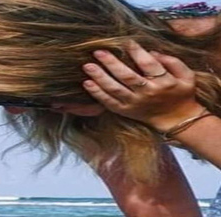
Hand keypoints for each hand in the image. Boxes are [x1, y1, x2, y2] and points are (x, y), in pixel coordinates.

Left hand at [82, 41, 203, 131]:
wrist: (176, 119)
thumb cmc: (181, 93)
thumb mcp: (186, 75)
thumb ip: (172, 61)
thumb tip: (152, 52)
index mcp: (163, 82)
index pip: (148, 64)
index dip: (136, 52)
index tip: (125, 41)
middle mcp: (147, 93)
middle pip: (126, 76)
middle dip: (111, 63)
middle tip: (98, 52)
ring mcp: (134, 103)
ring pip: (114, 89)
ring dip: (99, 77)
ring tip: (88, 66)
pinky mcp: (125, 111)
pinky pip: (108, 102)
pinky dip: (97, 93)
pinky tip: (87, 83)